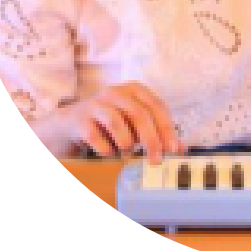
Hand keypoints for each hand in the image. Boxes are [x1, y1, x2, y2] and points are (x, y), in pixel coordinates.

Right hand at [58, 82, 183, 163]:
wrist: (70, 123)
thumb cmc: (110, 123)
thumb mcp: (134, 124)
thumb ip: (156, 132)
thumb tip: (180, 148)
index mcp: (135, 90)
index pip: (157, 106)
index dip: (166, 128)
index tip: (172, 149)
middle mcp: (116, 92)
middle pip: (139, 114)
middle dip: (150, 140)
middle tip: (155, 161)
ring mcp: (96, 103)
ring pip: (116, 122)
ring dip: (125, 143)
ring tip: (127, 153)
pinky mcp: (80, 118)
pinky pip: (95, 136)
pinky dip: (106, 149)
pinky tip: (109, 153)